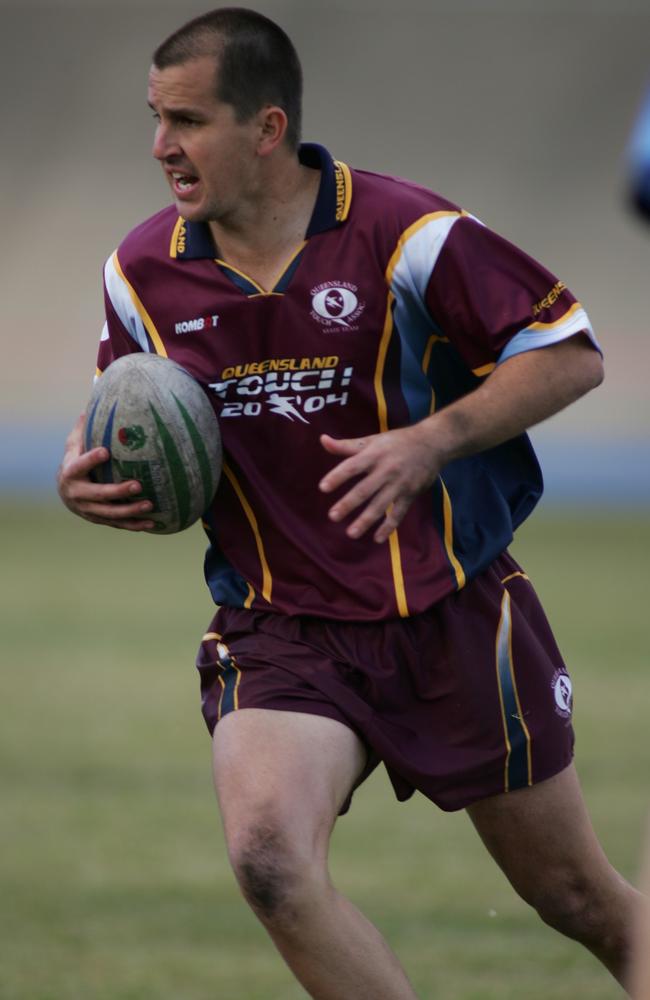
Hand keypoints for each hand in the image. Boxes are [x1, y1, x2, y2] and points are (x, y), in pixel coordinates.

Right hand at [56, 414, 155, 529]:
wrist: (66, 491)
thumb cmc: (75, 460)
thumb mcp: (74, 443)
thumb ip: (83, 428)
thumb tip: (92, 401)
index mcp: (70, 472)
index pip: (79, 466)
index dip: (91, 460)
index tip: (106, 451)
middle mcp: (76, 494)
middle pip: (98, 494)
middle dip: (118, 492)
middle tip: (138, 484)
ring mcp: (87, 510)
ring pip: (110, 513)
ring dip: (130, 511)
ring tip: (150, 504)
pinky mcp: (98, 520)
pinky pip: (117, 524)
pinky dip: (134, 525)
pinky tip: (152, 524)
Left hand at [319, 424, 440, 542]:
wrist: (432, 444)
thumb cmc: (397, 442)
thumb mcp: (372, 440)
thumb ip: (347, 445)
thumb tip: (322, 440)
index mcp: (374, 455)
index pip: (352, 467)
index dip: (337, 476)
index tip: (323, 488)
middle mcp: (386, 470)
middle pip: (364, 489)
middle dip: (348, 503)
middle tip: (333, 516)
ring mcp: (399, 484)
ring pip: (380, 505)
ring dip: (366, 520)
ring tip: (351, 533)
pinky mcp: (410, 495)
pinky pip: (398, 513)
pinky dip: (389, 527)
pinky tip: (377, 539)